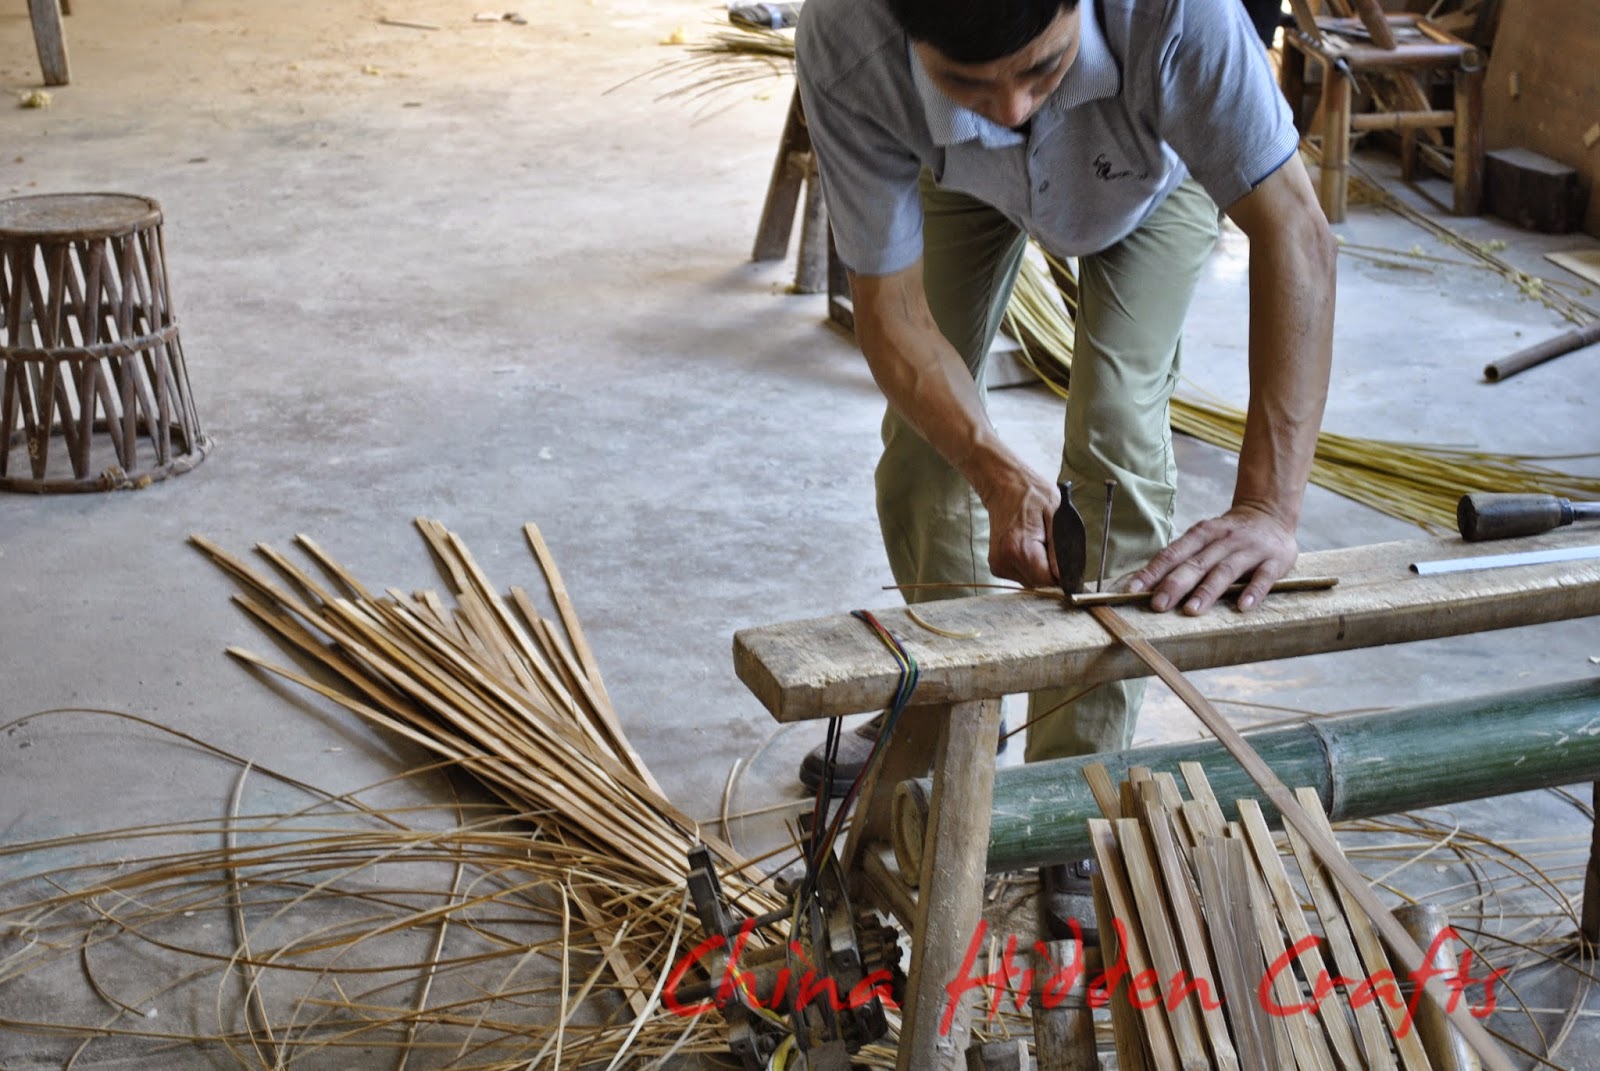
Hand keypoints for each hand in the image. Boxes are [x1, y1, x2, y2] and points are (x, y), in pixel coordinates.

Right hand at [976, 467, 1059, 588]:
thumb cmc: (1032, 495)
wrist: (1004, 486)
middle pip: (1041, 583)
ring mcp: (998, 565)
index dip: (1063, 573)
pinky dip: (1031, 565)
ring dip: (1041, 567)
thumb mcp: (1057, 514)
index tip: (1064, 556)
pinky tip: (1029, 546)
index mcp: (1020, 549)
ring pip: (1033, 581)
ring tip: (1038, 541)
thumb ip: (1061, 549)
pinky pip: (1024, 576)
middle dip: (1051, 568)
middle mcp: (1005, 561)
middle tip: (1049, 542)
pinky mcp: (996, 566)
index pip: (1050, 581)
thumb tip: (1067, 578)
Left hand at [1127, 506, 1298, 614]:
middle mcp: (1224, 540)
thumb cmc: (1229, 534)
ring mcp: (1250, 550)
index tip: (1134, 589)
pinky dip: (1253, 592)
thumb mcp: (1204, 537)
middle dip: (1175, 584)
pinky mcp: (1274, 561)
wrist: (1271, 513)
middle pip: (1196, 563)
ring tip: (1191, 610)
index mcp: (1203, 533)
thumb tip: (1148, 583)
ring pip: (1225, 571)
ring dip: (1207, 591)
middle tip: (1157, 604)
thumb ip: (1183, 557)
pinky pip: (1263, 578)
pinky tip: (1242, 607)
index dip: (1153, 571)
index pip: (1173, 553)